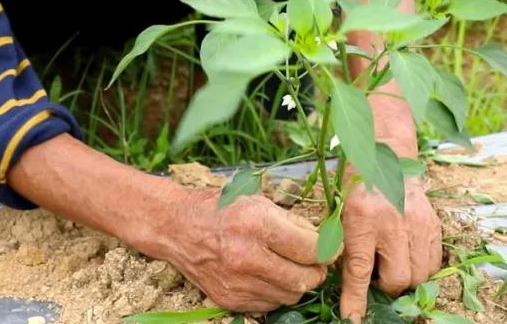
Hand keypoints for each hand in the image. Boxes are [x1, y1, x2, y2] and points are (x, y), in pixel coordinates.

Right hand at [164, 188, 328, 312]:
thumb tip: (324, 242)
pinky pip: (269, 304)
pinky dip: (276, 292)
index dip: (328, 249)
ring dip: (298, 283)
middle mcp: (246, 257)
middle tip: (315, 261)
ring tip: (290, 266)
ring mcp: (237, 282)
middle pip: (305, 278)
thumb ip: (293, 222)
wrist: (177, 228)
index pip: (311, 249)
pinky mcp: (230, 299)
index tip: (330, 247)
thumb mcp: (258, 201)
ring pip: (291, 295)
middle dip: (317, 270)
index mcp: (255, 224)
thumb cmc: (220, 209)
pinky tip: (269, 275)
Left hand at [339, 176, 441, 320]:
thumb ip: (343, 246)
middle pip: (397, 280)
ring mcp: (417, 223)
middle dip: (386, 287)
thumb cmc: (356, 187)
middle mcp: (392, 222)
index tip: (352, 318)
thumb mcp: (340, 212)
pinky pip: (433, 263)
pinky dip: (421, 268)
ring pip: (420, 276)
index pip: (360, 270)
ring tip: (393, 263)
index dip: (356, 299)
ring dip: (406, 279)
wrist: (387, 156)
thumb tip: (347, 285)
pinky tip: (408, 255)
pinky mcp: (433, 224)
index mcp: (362, 218)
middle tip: (378, 275)